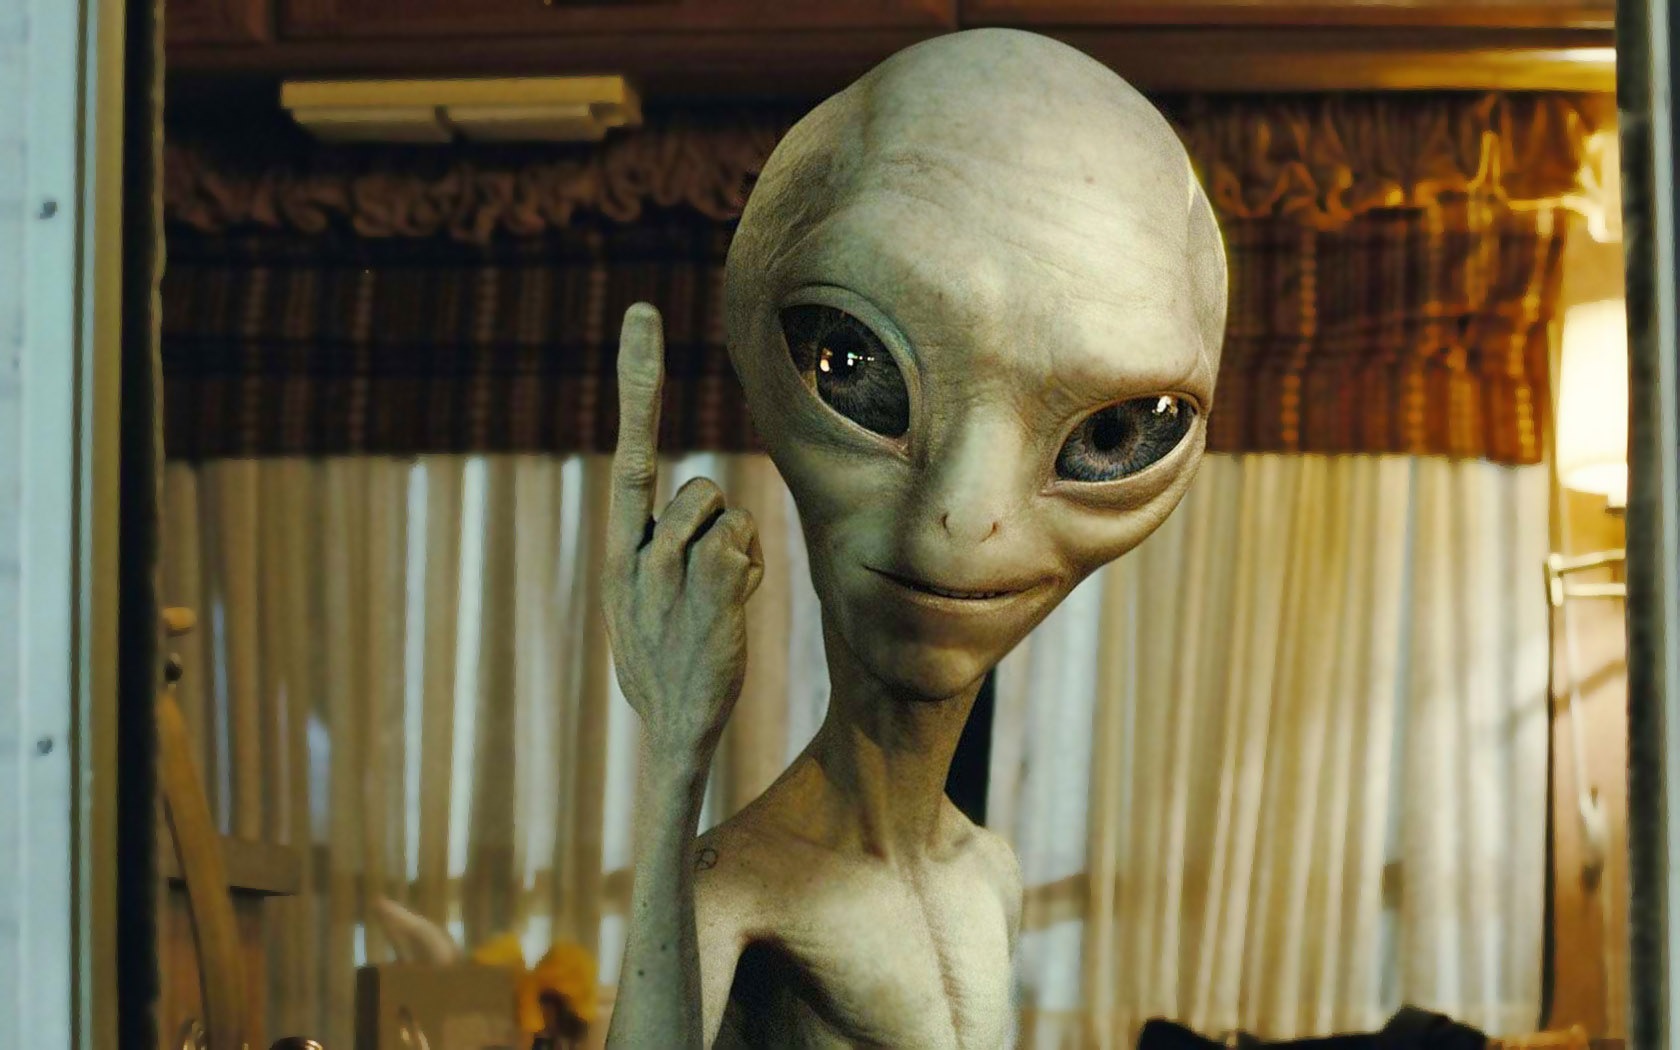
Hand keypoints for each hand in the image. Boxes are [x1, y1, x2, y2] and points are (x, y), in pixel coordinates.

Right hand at [603, 303, 764, 767]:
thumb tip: (725, 519)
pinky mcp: (703, 588)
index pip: (629, 454)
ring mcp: (664, 570)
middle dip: (658, 419)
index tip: (641, 316)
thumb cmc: (674, 660)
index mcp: (622, 546)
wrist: (675, 724)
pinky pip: (741, 542)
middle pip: (662, 469)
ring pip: (722, 511)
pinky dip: (747, 569)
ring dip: (734, 548)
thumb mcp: (663, 601)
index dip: (637, 385)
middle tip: (650, 361)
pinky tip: (731, 610)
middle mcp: (633, 550)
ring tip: (719, 600)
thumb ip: (680, 550)